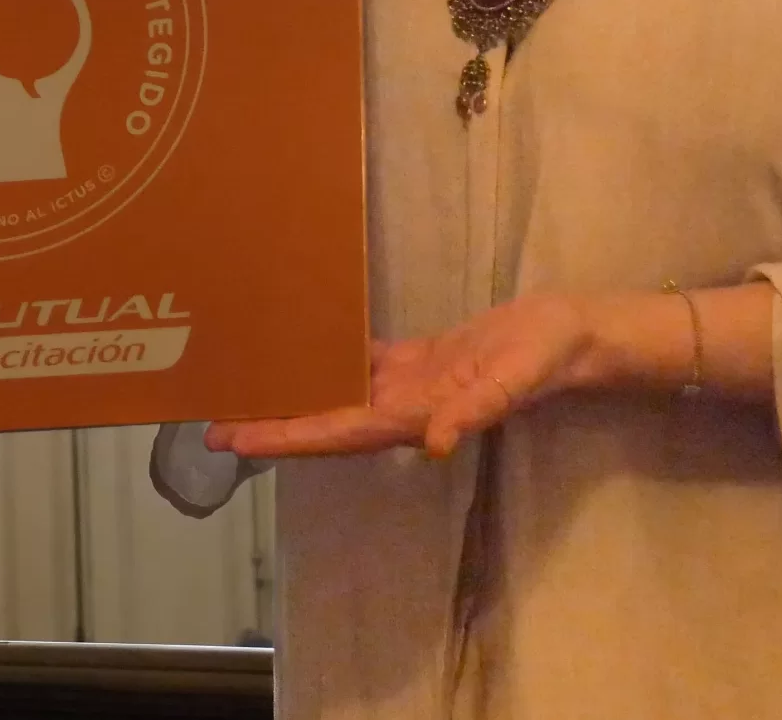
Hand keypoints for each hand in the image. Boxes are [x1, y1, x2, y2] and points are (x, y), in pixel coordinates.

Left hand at [207, 294, 595, 461]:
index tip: (236, 442)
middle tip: (212, 425)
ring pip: (337, 395)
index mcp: (414, 415)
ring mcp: (408, 384)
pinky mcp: (419, 360)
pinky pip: (363, 365)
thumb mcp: (512, 382)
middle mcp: (401, 406)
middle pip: (324, 421)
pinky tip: (302, 348)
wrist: (570, 337)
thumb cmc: (542, 359)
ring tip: (245, 390)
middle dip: (271, 426)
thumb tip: (435, 444)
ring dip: (295, 397)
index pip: (337, 434)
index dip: (286, 439)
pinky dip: (330, 361)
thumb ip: (475, 411)